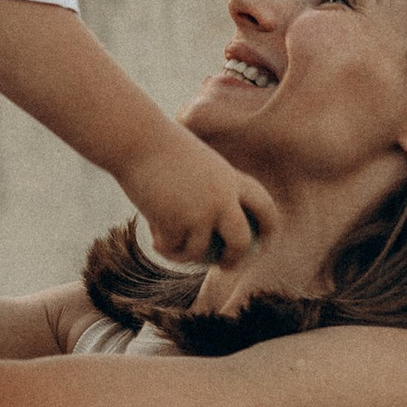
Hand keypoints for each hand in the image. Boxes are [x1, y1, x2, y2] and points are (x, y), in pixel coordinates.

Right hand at [131, 135, 277, 293]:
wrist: (137, 141)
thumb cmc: (161, 148)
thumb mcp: (197, 165)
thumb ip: (210, 190)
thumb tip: (212, 226)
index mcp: (231, 180)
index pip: (264, 207)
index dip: (269, 227)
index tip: (263, 243)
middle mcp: (222, 199)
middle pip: (241, 242)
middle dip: (234, 259)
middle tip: (224, 265)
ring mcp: (200, 212)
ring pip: (198, 252)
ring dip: (183, 254)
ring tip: (168, 245)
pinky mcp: (176, 222)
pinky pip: (173, 248)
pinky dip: (162, 246)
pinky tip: (154, 238)